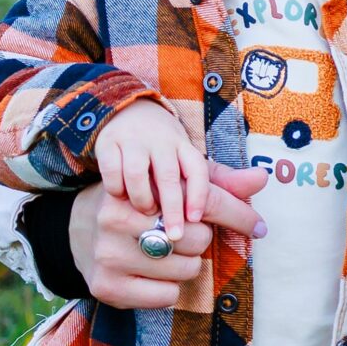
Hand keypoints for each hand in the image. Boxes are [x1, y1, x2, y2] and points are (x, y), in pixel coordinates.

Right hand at [69, 165, 270, 310]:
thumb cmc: (141, 203)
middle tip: (177, 235)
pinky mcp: (107, 286)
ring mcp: (110, 254)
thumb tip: (262, 178)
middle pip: (199, 239)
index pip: (205, 201)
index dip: (238, 215)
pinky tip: (151, 275)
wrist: (79, 227)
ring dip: (185, 265)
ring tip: (162, 253)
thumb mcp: (175, 184)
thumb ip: (218, 182)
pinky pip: (167, 297)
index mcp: (141, 186)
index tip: (259, 227)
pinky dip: (168, 289)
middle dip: (198, 239)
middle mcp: (121, 217)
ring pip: (186, 270)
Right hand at [94, 99, 209, 224]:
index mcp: (182, 144)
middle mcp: (160, 140)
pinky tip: (120, 198)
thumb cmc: (161, 149)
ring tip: (146, 212)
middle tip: (173, 235)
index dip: (198, 194)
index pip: (196, 168)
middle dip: (172, 209)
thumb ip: (206, 181)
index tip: (195, 218)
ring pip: (137, 174)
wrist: (127, 110)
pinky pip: (111, 171)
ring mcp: (132, 140)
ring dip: (142, 199)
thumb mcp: (184, 156)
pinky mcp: (107, 143)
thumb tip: (239, 198)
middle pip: (168, 176)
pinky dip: (116, 188)